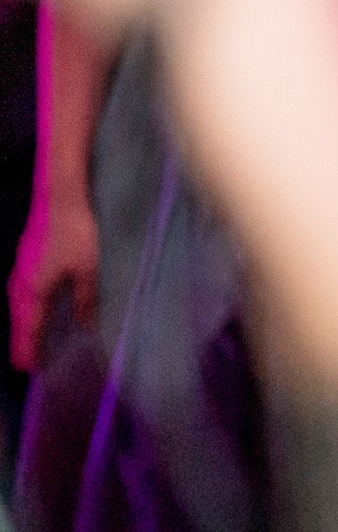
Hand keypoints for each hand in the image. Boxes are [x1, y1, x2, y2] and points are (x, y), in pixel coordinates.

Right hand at [8, 198, 99, 371]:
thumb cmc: (75, 235)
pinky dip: (26, 311)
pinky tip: (36, 311)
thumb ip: (86, 300)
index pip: (26, 333)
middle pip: (17, 325)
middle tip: (33, 364)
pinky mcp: (23, 262)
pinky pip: (20, 296)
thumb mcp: (88, 270)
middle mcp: (17, 288)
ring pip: (17, 310)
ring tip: (33, 343)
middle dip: (24, 344)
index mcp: (30, 295)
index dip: (29, 353)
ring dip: (24, 327)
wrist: (59, 199)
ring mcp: (17, 274)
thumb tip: (85, 326)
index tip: (31, 372)